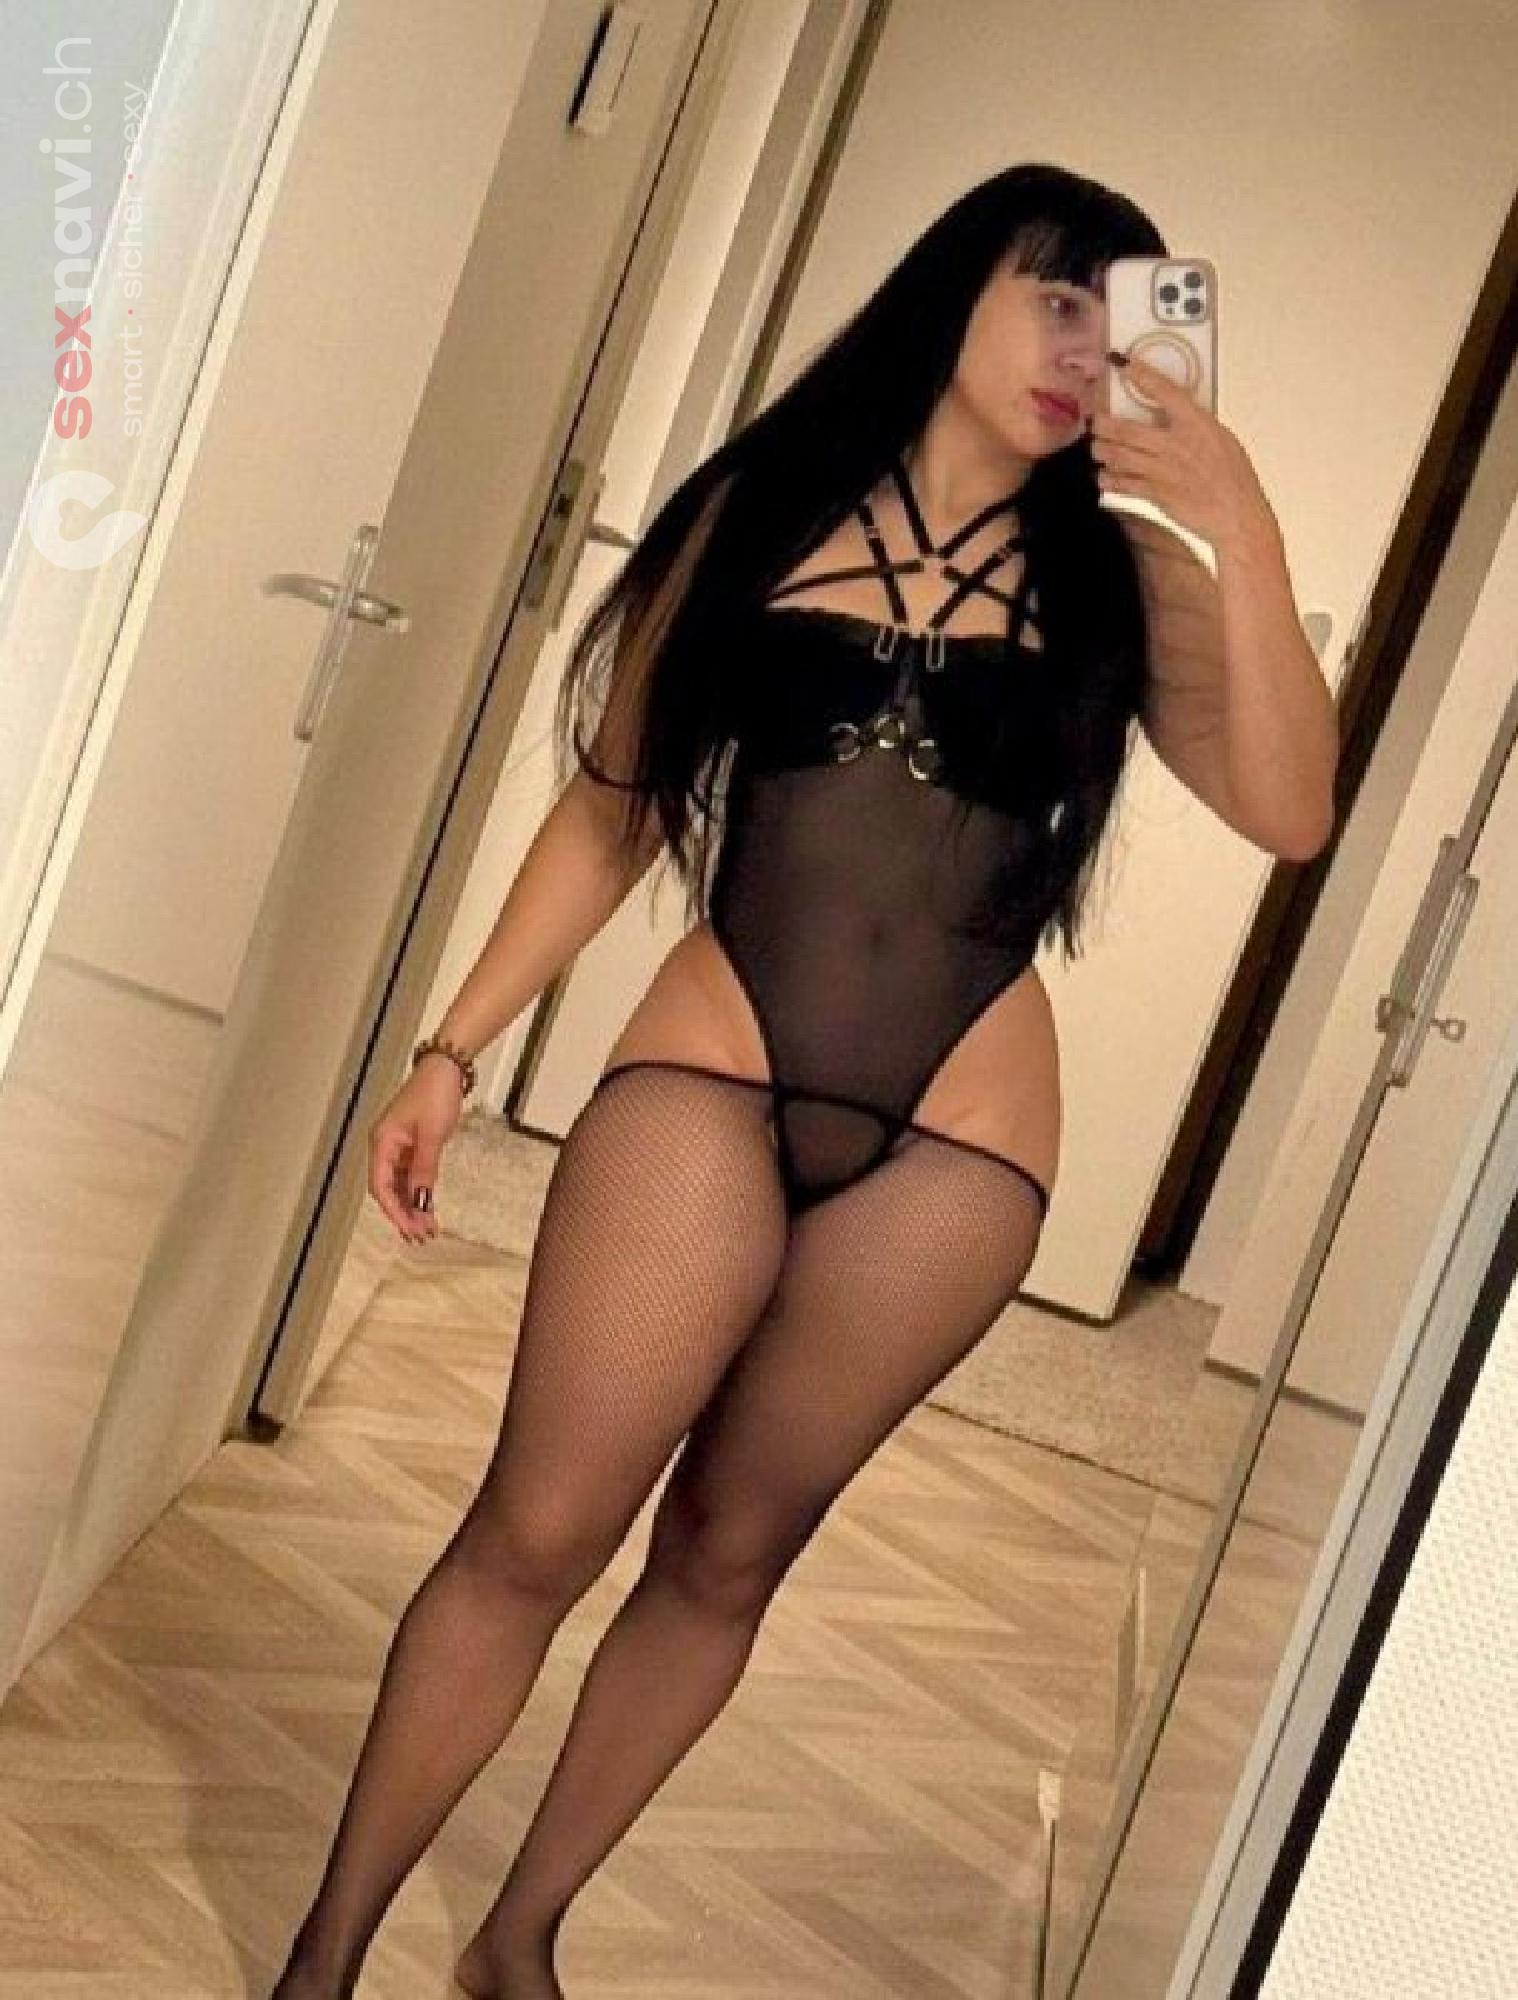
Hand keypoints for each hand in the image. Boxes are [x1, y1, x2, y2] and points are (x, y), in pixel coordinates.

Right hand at [367, 1062, 464, 1244]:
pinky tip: (428, 1208)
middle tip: (421, 1236)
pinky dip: (419, 1192)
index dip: (394, 1211)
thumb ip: (424, 1169)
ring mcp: (398, 1147)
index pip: (381, 1186)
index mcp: (382, 1143)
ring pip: (400, 1185)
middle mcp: (385, 1147)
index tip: (409, 1230)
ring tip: (427, 1229)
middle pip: (388, 1190)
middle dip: (404, 1214)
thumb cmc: (435, 1094)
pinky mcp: (411, 1145)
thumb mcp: (432, 1135)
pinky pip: (411, 1175)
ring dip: (412, 1206)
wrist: (446, 1070)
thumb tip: (420, 1200)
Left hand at [1089, 354, 1280, 553]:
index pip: (1165, 391)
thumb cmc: (1234, 478)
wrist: (1236, 514)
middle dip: (1104, 424)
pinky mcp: (1156, 494)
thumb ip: (1196, 426)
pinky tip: (1104, 477)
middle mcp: (1176, 443)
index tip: (1122, 364)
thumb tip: (1175, 416)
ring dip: (1102, 450)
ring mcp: (1163, 470)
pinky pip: (1124, 483)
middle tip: (1094, 420)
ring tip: (1096, 447)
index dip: (1141, 375)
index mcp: (1197, 424)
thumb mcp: (1222, 439)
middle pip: (1127, 429)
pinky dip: (1109, 479)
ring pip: (1119, 455)